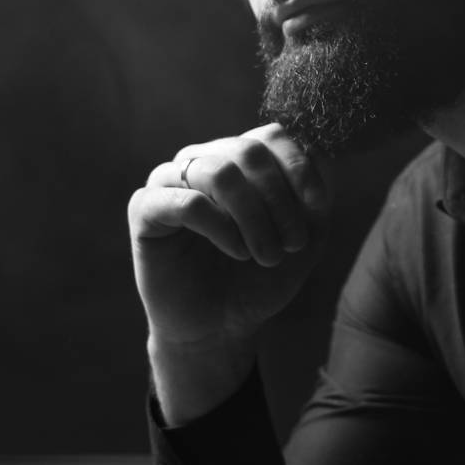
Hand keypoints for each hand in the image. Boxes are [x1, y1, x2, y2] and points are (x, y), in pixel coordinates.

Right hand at [129, 122, 331, 354]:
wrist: (219, 329)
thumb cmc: (258, 280)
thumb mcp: (304, 237)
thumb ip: (317, 194)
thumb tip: (320, 153)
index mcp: (237, 159)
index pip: (270, 135)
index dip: (298, 166)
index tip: (317, 208)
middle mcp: (202, 160)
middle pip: (248, 151)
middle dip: (279, 199)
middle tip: (292, 244)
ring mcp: (169, 181)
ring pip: (220, 172)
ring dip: (254, 218)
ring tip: (267, 256)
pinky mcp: (144, 209)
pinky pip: (187, 201)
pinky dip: (221, 227)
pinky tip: (237, 252)